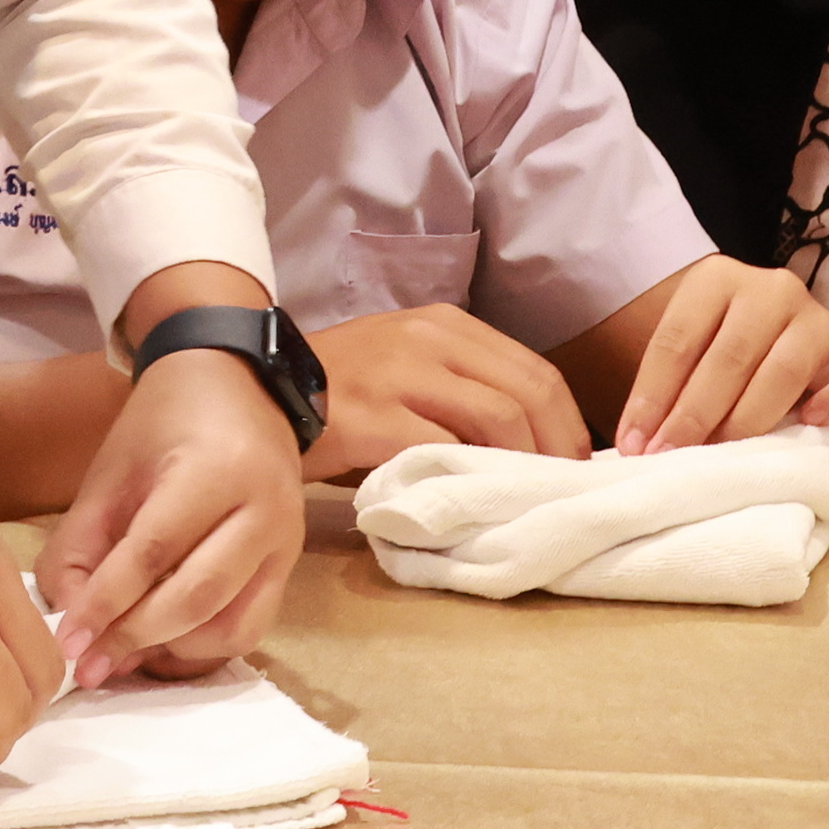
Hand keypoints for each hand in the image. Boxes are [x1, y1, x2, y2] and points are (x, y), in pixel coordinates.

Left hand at [35, 346, 304, 690]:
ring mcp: (286, 542)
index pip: (154, 551)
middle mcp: (264, 510)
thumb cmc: (163, 425)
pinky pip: (250, 627)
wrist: (237, 387)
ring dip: (172, 650)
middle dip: (135, 637)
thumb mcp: (109, 473)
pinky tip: (161, 642)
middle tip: (88, 662)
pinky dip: (203, 645)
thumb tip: (72, 624)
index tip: (67, 640)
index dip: (106, 602)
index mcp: (217, 469)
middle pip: (197, 596)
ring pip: (231, 626)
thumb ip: (81, 546)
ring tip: (123, 652)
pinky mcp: (290, 566)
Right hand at [296, 304, 584, 478]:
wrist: (253, 387)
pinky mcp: (373, 415)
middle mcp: (428, 339)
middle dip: (558, 447)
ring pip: (498, 418)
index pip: (534, 370)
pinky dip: (471, 478)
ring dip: (523, 465)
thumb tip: (527, 439)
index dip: (569, 423)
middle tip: (560, 491)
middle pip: (528, 393)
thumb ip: (458, 387)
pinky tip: (474, 503)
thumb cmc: (336, 389)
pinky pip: (444, 447)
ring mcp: (400, 374)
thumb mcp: (405, 366)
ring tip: (524, 500)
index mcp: (444, 325)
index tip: (574, 464)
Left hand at [610, 257, 828, 454]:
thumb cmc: (713, 356)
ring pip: (783, 370)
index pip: (677, 340)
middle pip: (728, 356)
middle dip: (694, 415)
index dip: (652, 397)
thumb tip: (636, 448)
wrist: (767, 342)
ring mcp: (816, 318)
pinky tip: (812, 423)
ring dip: (747, 420)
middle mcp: (771, 289)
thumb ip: (663, 391)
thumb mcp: (683, 358)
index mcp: (716, 279)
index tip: (634, 445)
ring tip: (721, 458)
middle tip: (671, 458)